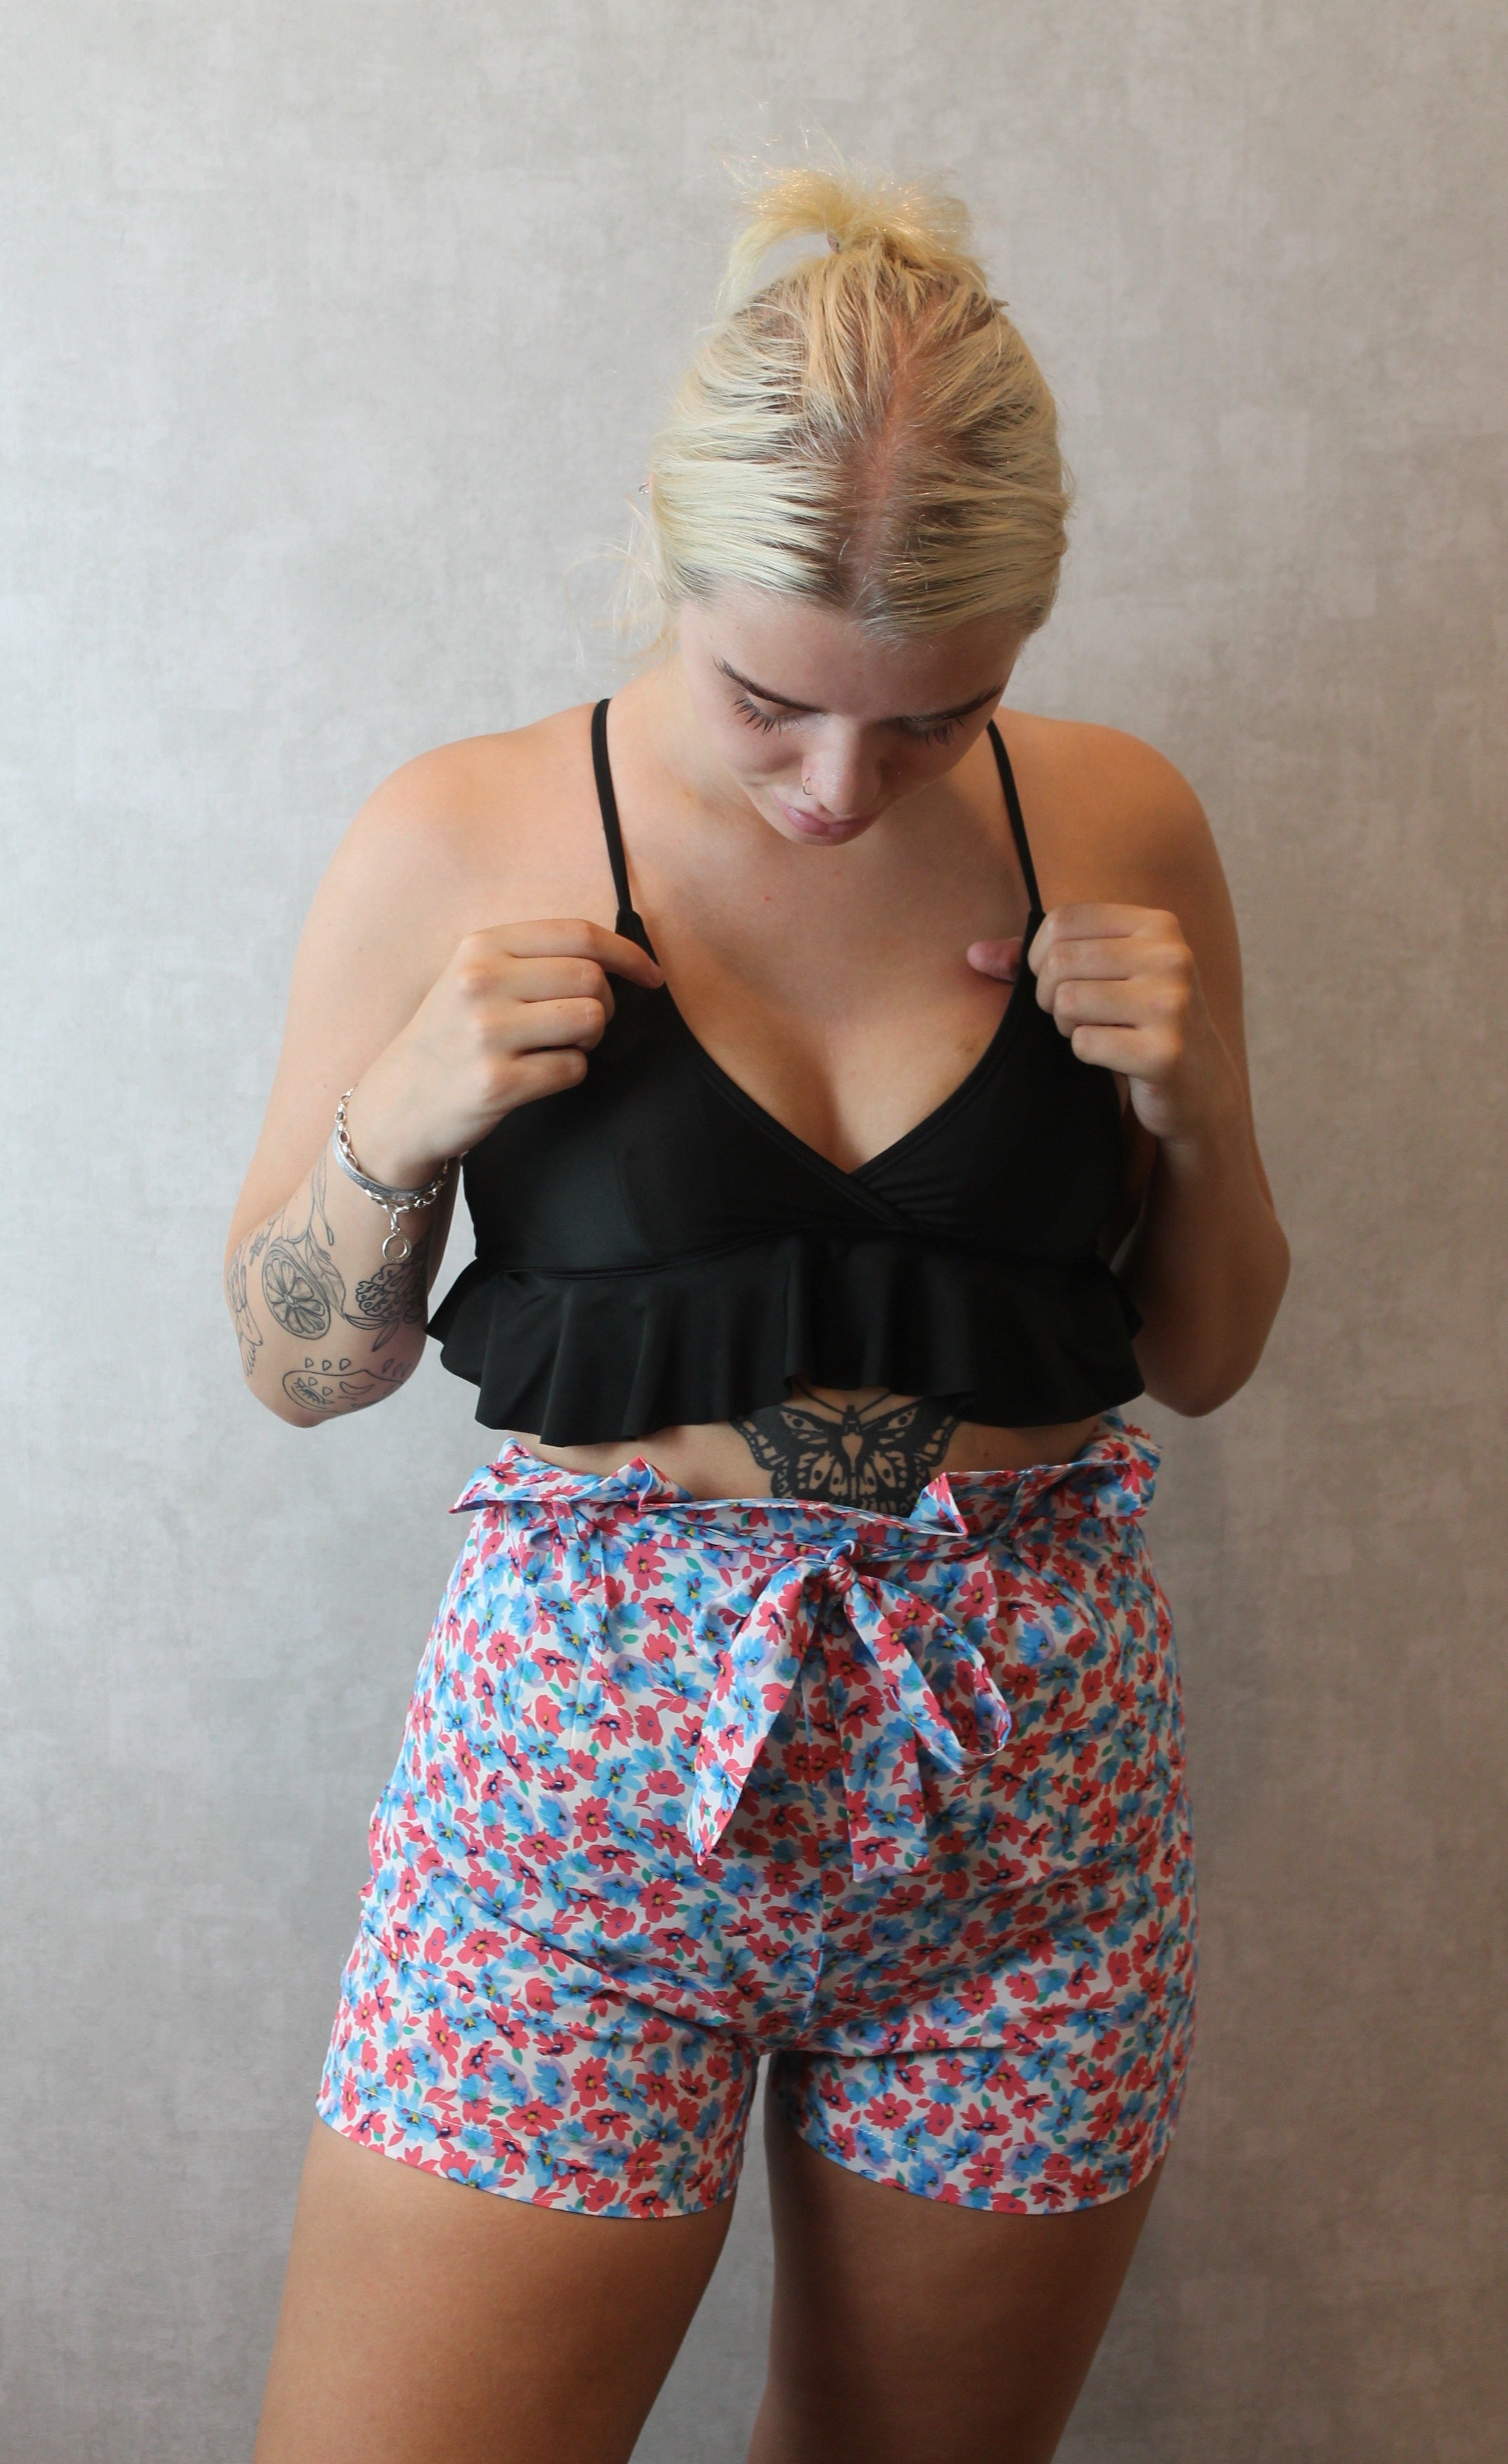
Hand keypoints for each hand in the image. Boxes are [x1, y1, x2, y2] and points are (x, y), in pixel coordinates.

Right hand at [344, 919, 663, 1184]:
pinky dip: (570, 1073)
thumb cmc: (451, 1039)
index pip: (579, 933)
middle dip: (605, 1004)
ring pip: (590, 1019)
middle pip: (592, 978)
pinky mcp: (496, 1083)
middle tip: (586, 1024)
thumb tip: (619, 958)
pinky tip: (539, 1076)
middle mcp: (480, 982)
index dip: (628, 953)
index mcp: (481, 948)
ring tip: (559, 1047)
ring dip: (590, 1038)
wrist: (396, 1105)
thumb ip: (534, 960)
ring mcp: (486, 1033)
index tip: (651, 976)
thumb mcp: (475, 979)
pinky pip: (574, 1068)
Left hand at [968, 905, 1237, 1144]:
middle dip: (1048, 995)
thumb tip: (972, 955)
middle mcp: (1171, 956)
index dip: (1038, 955)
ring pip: (1067, 1001)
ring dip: (1065, 1025)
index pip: (1062, 920)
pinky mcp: (1165, 1052)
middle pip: (1059, 960)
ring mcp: (1173, 1004)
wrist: (1198, 1084)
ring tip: (1092, 1031)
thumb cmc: (1136, 1020)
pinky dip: (1084, 1053)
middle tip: (1070, 1015)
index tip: (1052, 980)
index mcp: (1157, 926)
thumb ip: (1037, 960)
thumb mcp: (1101, 976)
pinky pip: (1084, 1043)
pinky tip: (1112, 1056)